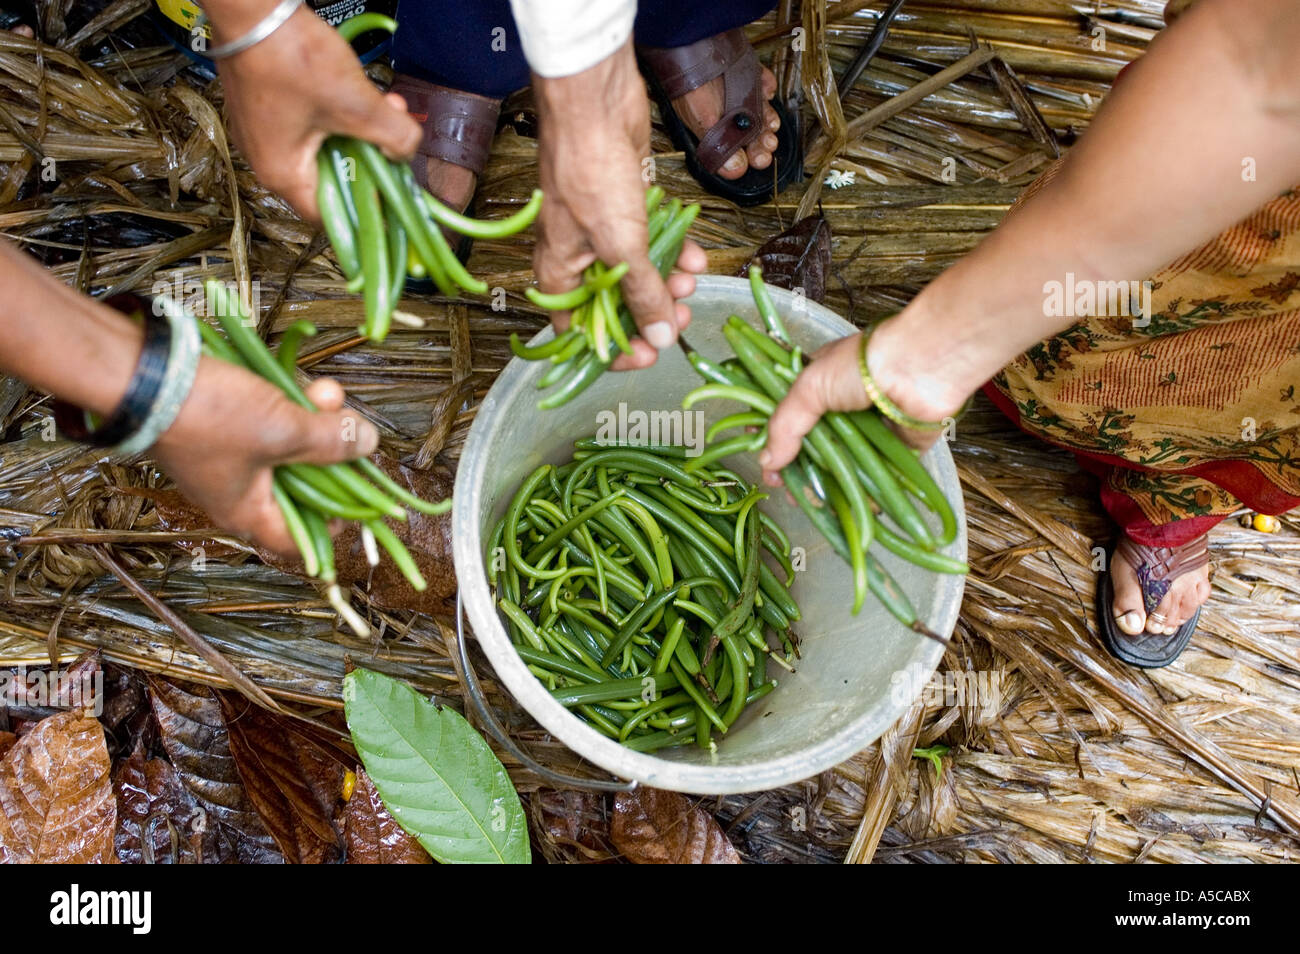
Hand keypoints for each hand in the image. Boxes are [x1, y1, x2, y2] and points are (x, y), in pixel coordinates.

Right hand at [151, 359, 377, 555]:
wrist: (141, 373)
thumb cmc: (209, 416)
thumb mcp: (283, 430)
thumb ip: (330, 442)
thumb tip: (369, 445)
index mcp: (248, 513)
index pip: (301, 540)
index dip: (337, 523)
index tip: (363, 497)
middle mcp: (237, 493)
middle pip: (305, 484)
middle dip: (332, 451)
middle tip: (349, 425)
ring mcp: (230, 458)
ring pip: (291, 447)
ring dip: (314, 419)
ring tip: (326, 392)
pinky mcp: (224, 425)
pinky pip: (269, 423)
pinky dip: (289, 405)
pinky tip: (302, 382)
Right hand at [211, 4, 418, 219]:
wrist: (251, 7)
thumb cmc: (291, 58)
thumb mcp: (357, 104)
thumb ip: (393, 137)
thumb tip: (407, 152)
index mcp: (283, 175)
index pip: (332, 217)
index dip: (367, 210)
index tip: (394, 198)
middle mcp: (267, 161)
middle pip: (333, 178)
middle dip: (371, 157)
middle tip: (395, 137)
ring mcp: (265, 133)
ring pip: (326, 147)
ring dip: (360, 131)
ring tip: (385, 107)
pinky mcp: (268, 108)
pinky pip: (312, 124)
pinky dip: (339, 114)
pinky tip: (359, 92)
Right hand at [532, 39, 706, 369]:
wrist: (596, 104)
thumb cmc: (591, 172)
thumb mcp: (620, 245)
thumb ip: (642, 294)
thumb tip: (660, 337)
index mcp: (560, 274)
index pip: (581, 333)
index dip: (615, 349)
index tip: (649, 355)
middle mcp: (579, 258)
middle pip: (616, 306)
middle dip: (652, 313)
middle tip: (681, 317)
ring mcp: (603, 232)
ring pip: (640, 274)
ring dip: (669, 282)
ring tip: (692, 279)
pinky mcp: (627, 209)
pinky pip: (654, 243)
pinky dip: (675, 251)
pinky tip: (695, 255)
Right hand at [760, 314, 971, 484]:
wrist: (920, 367)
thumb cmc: (862, 366)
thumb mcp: (809, 387)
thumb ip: (785, 425)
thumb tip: (766, 461)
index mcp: (820, 384)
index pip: (789, 416)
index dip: (773, 440)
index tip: (763, 462)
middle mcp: (844, 407)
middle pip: (814, 445)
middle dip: (798, 469)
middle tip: (786, 489)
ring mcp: (870, 429)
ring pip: (842, 463)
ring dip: (826, 485)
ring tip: (811, 504)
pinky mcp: (896, 448)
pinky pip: (876, 475)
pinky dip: (863, 492)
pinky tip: (847, 508)